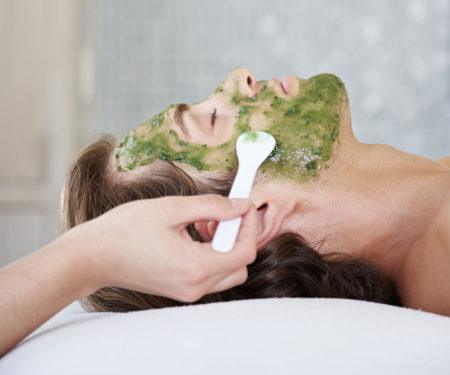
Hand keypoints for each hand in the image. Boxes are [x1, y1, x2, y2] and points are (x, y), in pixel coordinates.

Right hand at [70, 194, 257, 302]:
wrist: (93, 256)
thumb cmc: (126, 230)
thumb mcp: (172, 208)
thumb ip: (212, 206)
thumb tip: (241, 206)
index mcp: (196, 268)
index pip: (245, 252)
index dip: (250, 226)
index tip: (243, 206)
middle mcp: (195, 286)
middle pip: (240, 266)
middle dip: (238, 237)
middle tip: (222, 215)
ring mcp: (187, 292)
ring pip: (226, 271)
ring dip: (225, 245)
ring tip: (204, 221)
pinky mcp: (179, 289)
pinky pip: (209, 274)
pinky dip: (211, 254)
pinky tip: (194, 233)